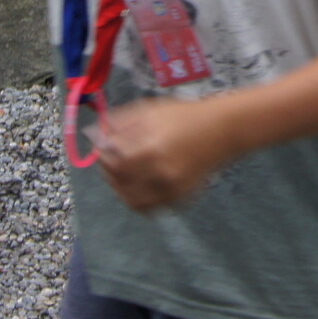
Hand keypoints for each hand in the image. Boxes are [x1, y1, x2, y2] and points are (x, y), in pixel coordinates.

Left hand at [97, 96, 240, 211]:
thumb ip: (121, 123)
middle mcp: (159, 171)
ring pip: (133, 202)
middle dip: (109, 173)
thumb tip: (95, 135)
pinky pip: (152, 207)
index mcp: (149, 147)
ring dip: (121, 191)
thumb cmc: (185, 116)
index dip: (102, 157)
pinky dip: (140, 200)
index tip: (102, 150)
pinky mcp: (181, 197)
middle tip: (110, 163)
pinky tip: (140, 186)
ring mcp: (171, 187)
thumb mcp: (150, 110)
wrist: (222, 129)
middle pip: (119, 183)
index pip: (111, 161)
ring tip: (123, 178)